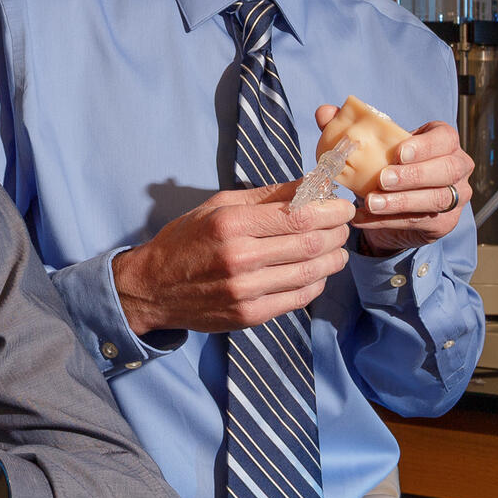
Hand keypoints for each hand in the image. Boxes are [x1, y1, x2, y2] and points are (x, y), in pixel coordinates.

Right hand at [111, 182, 352, 335]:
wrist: (153, 288)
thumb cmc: (188, 239)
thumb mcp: (220, 205)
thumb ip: (269, 195)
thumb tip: (314, 182)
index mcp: (232, 223)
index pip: (300, 215)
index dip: (332, 210)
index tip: (344, 205)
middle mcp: (240, 257)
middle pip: (311, 243)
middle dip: (338, 231)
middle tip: (344, 225)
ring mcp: (246, 291)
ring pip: (312, 272)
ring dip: (335, 258)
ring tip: (337, 248)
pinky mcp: (250, 316)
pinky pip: (299, 297)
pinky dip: (317, 282)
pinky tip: (317, 271)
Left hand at [322, 109, 470, 255]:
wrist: (396, 205)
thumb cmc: (390, 165)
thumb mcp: (373, 145)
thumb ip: (350, 127)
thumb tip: (325, 113)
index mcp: (443, 141)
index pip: (445, 138)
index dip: (425, 146)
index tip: (398, 152)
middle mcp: (457, 167)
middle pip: (447, 169)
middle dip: (414, 175)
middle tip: (383, 179)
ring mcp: (455, 196)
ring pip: (437, 198)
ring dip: (402, 201)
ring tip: (371, 202)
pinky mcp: (445, 222)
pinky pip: (420, 221)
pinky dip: (389, 220)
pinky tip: (365, 218)